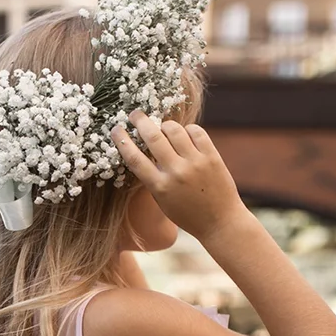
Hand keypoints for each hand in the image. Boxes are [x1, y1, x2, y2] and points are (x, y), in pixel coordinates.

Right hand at [111, 112, 244, 244]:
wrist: (220, 222)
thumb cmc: (187, 214)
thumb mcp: (162, 201)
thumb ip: (152, 178)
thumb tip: (143, 149)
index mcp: (160, 187)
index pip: (134, 158)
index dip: (122, 140)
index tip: (116, 129)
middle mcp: (176, 173)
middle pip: (152, 137)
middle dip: (140, 121)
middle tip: (135, 114)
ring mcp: (195, 163)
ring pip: (174, 129)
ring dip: (164, 125)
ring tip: (163, 128)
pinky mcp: (212, 157)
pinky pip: (196, 131)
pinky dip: (187, 129)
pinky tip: (185, 134)